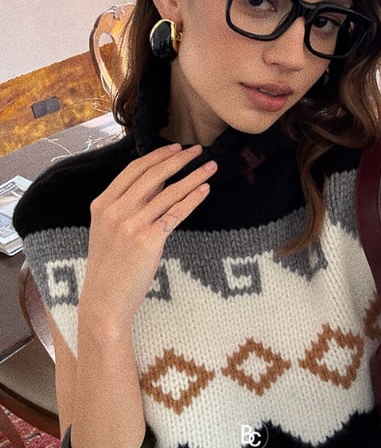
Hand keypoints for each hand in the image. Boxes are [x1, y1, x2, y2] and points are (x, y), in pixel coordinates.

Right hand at [80, 144, 216, 324]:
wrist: (105, 300)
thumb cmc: (110, 265)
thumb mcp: (109, 229)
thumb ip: (129, 204)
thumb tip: (159, 180)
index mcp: (102, 204)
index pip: (134, 170)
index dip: (157, 156)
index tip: (176, 147)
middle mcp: (115, 210)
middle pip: (153, 175)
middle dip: (178, 159)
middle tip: (198, 150)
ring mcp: (131, 225)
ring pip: (169, 192)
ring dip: (193, 176)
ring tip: (211, 167)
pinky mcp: (148, 240)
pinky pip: (176, 213)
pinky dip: (193, 199)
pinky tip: (205, 189)